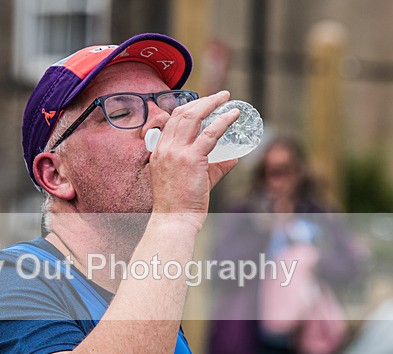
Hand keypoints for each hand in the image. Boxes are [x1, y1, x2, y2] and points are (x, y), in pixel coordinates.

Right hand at [148, 90, 239, 229]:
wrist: (174, 219)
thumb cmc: (180, 204)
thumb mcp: (192, 179)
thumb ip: (213, 167)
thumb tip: (233, 158)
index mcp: (159, 151)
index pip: (172, 121)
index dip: (189, 108)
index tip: (204, 104)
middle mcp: (165, 148)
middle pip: (182, 114)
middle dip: (203, 101)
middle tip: (220, 96)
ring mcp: (176, 152)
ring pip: (194, 117)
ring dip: (212, 103)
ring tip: (227, 98)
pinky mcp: (191, 159)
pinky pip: (210, 134)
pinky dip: (223, 121)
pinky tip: (233, 116)